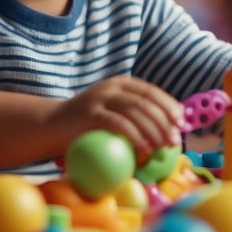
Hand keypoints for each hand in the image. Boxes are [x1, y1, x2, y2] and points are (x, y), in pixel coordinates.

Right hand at [52, 75, 182, 160]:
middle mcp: (112, 87)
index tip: (181, 122)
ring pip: (135, 110)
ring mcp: (100, 98)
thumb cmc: (87, 126)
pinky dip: (135, 135)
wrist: (50, 126)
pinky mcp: (90, 113)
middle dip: (165, 120)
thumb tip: (168, 132)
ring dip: (154, 129)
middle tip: (174, 140)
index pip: (151, 92)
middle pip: (146, 101)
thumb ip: (135, 117)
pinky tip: (144, 148)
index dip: (169, 105)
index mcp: (121, 84)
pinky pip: (118, 123)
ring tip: (163, 146)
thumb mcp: (113, 114)